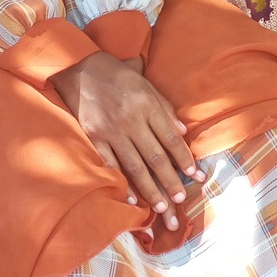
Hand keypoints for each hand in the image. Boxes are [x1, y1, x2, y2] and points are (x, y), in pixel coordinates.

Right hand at [49, 53, 204, 229]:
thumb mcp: (146, 84)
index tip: (196, 176)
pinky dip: (121, 183)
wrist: (80, 68)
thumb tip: (183, 132)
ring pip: (135, 166)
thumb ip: (164, 108)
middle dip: (170, 181)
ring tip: (162, 208)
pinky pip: (110, 165)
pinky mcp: (94, 137)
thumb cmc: (118, 76)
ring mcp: (111, 131)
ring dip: (150, 189)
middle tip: (181, 201)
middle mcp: (131, 120)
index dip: (185, 159)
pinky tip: (131, 199)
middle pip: (155, 157)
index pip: (171, 138)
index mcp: (147, 105)